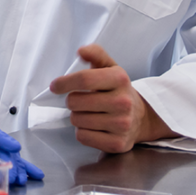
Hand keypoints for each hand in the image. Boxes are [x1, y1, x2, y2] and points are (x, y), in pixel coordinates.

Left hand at [0, 108, 43, 185]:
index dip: (3, 140)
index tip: (14, 148)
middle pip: (3, 149)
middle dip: (12, 162)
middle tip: (17, 176)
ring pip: (9, 157)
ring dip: (18, 168)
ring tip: (24, 181)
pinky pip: (9, 163)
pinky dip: (21, 170)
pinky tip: (32, 178)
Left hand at [49, 44, 174, 152]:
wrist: (140, 117)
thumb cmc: (118, 91)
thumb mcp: (110, 68)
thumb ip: (96, 54)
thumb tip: (81, 51)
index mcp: (120, 79)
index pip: (84, 79)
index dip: (64, 82)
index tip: (55, 86)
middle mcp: (123, 102)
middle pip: (75, 102)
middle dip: (72, 101)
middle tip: (82, 101)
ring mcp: (122, 124)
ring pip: (77, 120)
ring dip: (77, 117)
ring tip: (90, 114)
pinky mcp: (117, 143)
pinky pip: (83, 137)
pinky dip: (83, 132)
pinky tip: (94, 127)